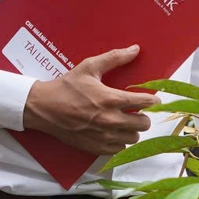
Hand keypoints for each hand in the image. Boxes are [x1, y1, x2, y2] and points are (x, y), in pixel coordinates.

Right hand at [22, 45, 153, 155]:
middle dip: (143, 116)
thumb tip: (135, 49)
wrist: (44, 108)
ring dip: (132, 129)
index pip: (145, 103)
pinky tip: (114, 132)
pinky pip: (120, 149)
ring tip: (124, 121)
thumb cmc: (66, 87)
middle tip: (137, 111)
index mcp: (111, 99)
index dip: (153, 101)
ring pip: (133, 138)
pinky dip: (120, 141)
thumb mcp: (89, 67)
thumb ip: (114, 57)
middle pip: (144, 123)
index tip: (154, 100)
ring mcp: (103, 136)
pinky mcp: (96, 147)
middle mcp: (110, 120)